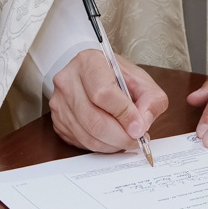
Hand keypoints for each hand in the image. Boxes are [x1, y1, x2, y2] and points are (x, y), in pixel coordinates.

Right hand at [48, 49, 166, 153]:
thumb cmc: (115, 75)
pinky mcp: (57, 121)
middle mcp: (68, 81)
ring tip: (127, 140)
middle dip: (120, 137)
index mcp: (89, 62)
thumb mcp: (141, 79)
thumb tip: (141, 125)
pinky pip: (80, 142)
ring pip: (87, 135)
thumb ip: (150, 99)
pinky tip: (111, 139)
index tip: (139, 127)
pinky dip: (101, 146)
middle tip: (136, 140)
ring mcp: (59, 102)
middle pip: (94, 120)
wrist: (92, 73)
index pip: (103, 94)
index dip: (124, 114)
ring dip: (112, 144)